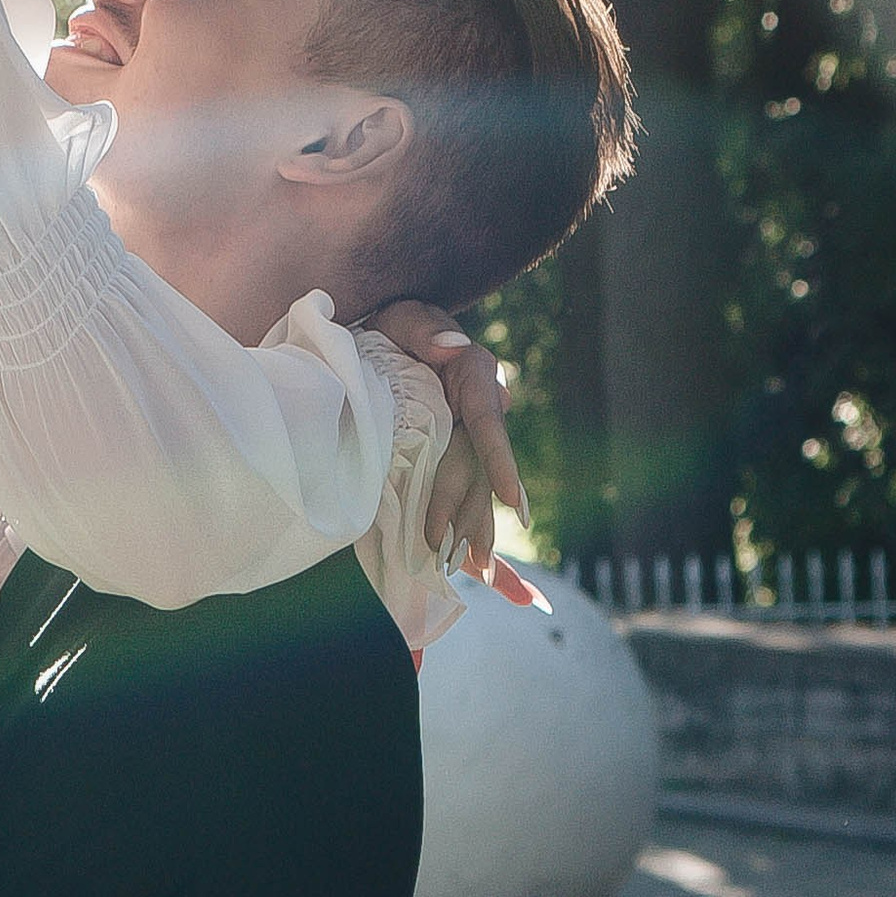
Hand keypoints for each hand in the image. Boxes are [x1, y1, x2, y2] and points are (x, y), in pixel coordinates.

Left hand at [372, 303, 551, 613]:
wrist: (381, 332)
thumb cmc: (392, 321)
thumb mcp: (402, 315)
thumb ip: (424, 328)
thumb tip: (453, 349)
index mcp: (474, 379)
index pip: (488, 425)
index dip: (501, 464)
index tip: (514, 501)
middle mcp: (479, 412)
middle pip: (481, 471)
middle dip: (476, 516)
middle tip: (469, 560)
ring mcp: (466, 437)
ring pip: (476, 489)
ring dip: (478, 532)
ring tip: (482, 576)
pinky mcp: (451, 454)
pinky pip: (468, 495)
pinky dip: (479, 532)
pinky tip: (503, 581)